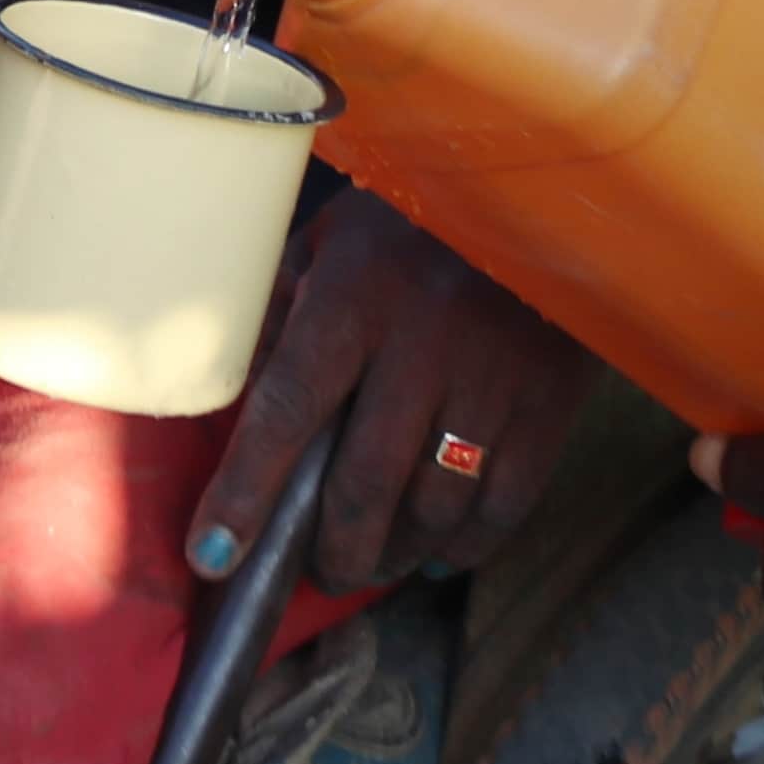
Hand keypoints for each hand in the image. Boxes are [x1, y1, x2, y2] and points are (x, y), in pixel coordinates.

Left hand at [191, 197, 605, 593]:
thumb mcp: (333, 239)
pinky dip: (464, 545)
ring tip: (370, 562)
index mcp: (355, 297)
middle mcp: (422, 342)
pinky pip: (504, 503)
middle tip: (315, 573)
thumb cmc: (416, 218)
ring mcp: (492, 377)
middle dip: (331, 551)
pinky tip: (436, 551)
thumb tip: (236, 397)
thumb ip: (283, 310)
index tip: (212, 555)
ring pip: (434, 506)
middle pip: (364, 483)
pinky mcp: (550, 400)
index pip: (286, 409)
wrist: (545, 190)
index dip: (244, 491)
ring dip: (393, 554)